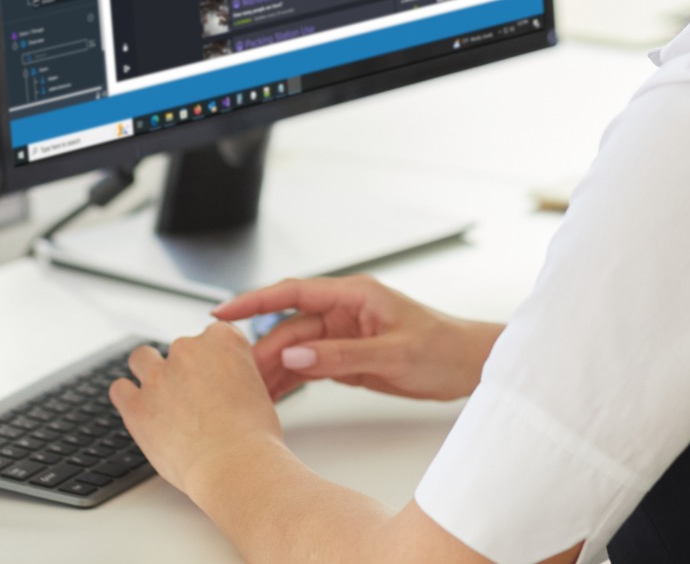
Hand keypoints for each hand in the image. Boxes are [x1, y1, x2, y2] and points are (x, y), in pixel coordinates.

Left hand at [108, 323, 282, 498]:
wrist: (235, 464)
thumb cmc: (253, 435)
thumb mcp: (258, 388)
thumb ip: (234, 374)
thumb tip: (221, 383)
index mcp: (222, 339)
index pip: (212, 335)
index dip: (214, 359)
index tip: (216, 378)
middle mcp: (188, 349)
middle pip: (179, 348)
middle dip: (184, 369)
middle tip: (195, 399)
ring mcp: (158, 375)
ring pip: (142, 358)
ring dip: (150, 373)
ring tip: (161, 397)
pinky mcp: (136, 405)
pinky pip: (120, 389)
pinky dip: (128, 397)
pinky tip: (140, 409)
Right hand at [213, 275, 501, 402]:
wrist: (468, 367)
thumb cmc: (442, 348)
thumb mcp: (392, 352)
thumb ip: (341, 355)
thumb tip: (294, 354)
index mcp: (353, 295)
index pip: (292, 293)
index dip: (254, 301)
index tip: (221, 312)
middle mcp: (343, 311)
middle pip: (289, 328)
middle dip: (261, 351)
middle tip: (236, 378)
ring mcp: (343, 335)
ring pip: (295, 350)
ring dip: (273, 369)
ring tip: (248, 393)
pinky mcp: (347, 358)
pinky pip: (310, 366)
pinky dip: (291, 380)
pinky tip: (273, 396)